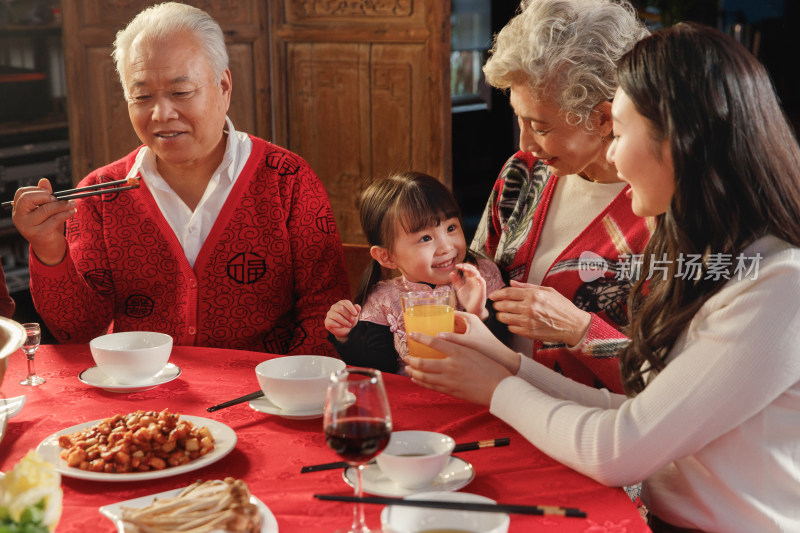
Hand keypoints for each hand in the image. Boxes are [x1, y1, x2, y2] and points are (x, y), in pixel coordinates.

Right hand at [12, 178, 74, 265]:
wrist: (48, 248)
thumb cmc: (47, 226)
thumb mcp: (45, 210)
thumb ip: (44, 196)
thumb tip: (44, 181)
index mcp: (18, 210)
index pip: (21, 193)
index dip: (37, 190)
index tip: (50, 194)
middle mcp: (19, 218)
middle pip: (28, 199)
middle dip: (46, 196)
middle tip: (58, 199)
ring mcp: (28, 226)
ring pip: (45, 209)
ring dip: (62, 204)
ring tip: (72, 203)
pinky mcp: (40, 234)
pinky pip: (55, 219)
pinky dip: (66, 213)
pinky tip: (72, 211)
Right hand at [324, 300, 360, 341]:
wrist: (345, 330)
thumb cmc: (350, 320)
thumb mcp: (355, 315)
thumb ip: (357, 310)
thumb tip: (357, 307)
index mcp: (341, 303)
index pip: (345, 302)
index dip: (351, 308)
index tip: (355, 314)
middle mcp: (334, 307)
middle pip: (340, 308)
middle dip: (348, 315)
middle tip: (352, 321)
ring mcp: (329, 314)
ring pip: (336, 315)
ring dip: (344, 321)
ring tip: (349, 325)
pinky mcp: (327, 321)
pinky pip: (331, 322)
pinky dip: (338, 325)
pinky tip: (342, 326)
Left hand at [405, 312, 519, 404]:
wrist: (500, 388)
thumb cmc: (490, 367)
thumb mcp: (474, 350)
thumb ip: (457, 344)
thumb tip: (441, 338)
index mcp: (458, 352)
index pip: (433, 342)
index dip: (420, 337)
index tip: (411, 334)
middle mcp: (451, 365)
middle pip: (423, 362)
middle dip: (411, 360)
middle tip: (406, 356)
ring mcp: (450, 380)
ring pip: (424, 377)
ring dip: (413, 372)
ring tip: (408, 368)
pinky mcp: (451, 391)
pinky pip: (431, 386)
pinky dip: (421, 382)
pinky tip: (416, 380)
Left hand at [449, 263, 487, 318]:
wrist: (472, 310)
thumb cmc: (467, 300)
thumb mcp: (460, 289)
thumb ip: (456, 282)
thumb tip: (451, 273)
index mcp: (469, 279)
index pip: (467, 269)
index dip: (463, 266)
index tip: (456, 266)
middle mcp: (475, 280)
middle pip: (472, 269)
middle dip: (466, 266)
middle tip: (460, 266)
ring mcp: (479, 284)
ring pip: (477, 273)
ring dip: (471, 270)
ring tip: (465, 268)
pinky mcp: (482, 289)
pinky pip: (482, 282)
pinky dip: (479, 278)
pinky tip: (475, 276)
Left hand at [489, 280, 590, 346]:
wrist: (573, 325)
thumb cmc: (562, 307)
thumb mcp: (548, 291)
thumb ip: (527, 286)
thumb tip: (512, 283)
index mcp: (533, 295)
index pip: (508, 293)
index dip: (497, 294)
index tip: (493, 296)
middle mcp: (529, 308)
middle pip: (503, 305)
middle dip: (497, 305)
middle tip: (497, 305)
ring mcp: (528, 321)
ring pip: (504, 318)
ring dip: (501, 315)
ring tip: (504, 314)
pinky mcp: (529, 333)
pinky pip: (511, 328)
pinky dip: (510, 325)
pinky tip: (515, 322)